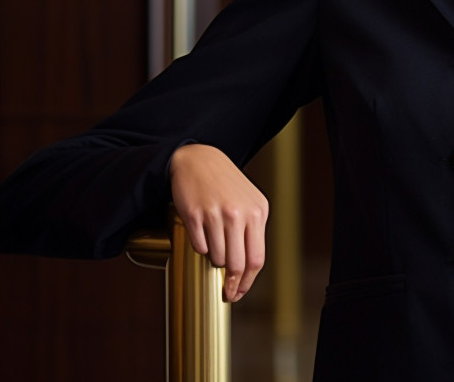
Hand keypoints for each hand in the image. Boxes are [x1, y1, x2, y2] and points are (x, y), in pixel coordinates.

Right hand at [168, 143, 268, 301]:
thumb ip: (251, 232)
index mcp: (258, 212)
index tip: (239, 293)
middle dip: (231, 283)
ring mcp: (216, 214)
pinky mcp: (195, 216)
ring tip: (214, 242)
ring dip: (215, 259)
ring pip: (217, 258)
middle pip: (237, 264)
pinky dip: (201, 247)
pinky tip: (202, 233)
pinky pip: (199, 247)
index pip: (257, 258)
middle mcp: (239, 214)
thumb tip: (246, 270)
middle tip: (226, 291)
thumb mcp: (249, 203)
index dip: (247, 282)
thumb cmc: (225, 184)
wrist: (198, 160)